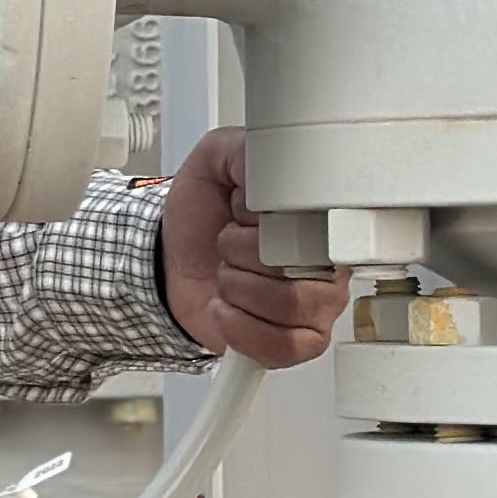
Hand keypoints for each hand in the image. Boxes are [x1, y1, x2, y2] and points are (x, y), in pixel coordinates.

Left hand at [157, 128, 350, 366]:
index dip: (271, 222)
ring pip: (291, 306)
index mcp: (319, 219)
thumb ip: (244, 150)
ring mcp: (315, 306)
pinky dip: (241, 328)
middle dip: (242, 254)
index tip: (244, 214)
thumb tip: (272, 161)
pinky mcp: (295, 343)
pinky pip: (282, 346)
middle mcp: (325, 263)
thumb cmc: (202, 216)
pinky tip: (226, 308)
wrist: (170, 259)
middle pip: (302, 265)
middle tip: (228, 244)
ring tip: (227, 275)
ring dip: (239, 288)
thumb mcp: (215, 161)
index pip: (322, 224)